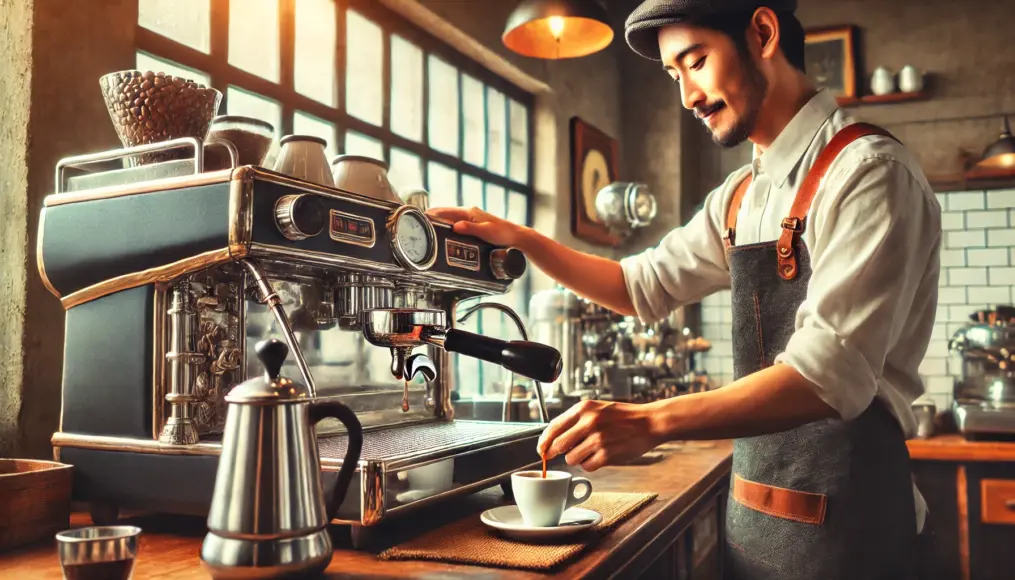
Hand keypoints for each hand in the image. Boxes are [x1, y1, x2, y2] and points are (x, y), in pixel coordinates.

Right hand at [426, 207, 522, 246]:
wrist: (517, 237)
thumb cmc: (504, 233)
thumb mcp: (486, 231)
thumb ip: (470, 228)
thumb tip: (454, 226)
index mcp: (469, 212)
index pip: (445, 211)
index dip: (431, 214)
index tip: (418, 218)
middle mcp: (468, 214)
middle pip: (444, 216)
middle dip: (432, 221)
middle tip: (418, 229)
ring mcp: (470, 220)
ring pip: (449, 222)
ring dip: (439, 226)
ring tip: (425, 234)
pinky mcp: (472, 227)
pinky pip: (455, 227)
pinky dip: (447, 230)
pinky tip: (442, 238)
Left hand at [536, 400, 661, 471]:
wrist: (649, 422)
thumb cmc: (623, 416)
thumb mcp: (597, 408)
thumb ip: (576, 420)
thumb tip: (553, 438)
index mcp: (583, 408)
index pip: (553, 427)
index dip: (543, 442)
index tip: (541, 450)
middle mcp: (589, 422)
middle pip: (558, 446)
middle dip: (558, 453)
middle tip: (565, 452)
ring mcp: (598, 439)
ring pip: (571, 459)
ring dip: (577, 458)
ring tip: (590, 450)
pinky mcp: (607, 454)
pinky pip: (587, 467)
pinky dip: (590, 465)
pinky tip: (600, 456)